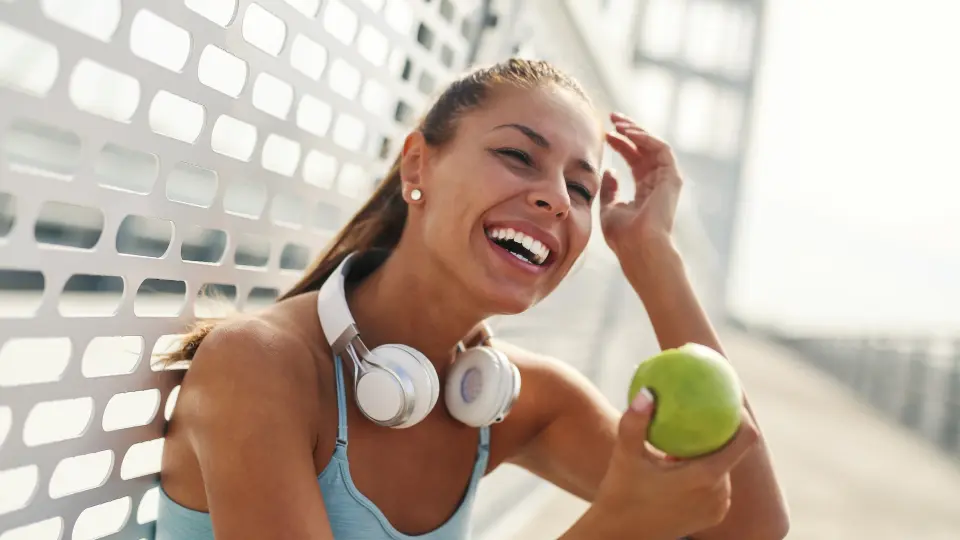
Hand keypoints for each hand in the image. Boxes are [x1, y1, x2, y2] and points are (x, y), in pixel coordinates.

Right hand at [592, 390, 758, 539]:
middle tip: (702, 407)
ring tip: (686, 434)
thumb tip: (648, 392)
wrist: (618, 536)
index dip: (742, 416)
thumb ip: (635, 422)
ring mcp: (718, 507)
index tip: (728, 397)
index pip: (745, 440)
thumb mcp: (625, 455)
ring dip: (708, 451)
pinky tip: (680, 459)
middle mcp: (719, 494)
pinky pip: (717, 483)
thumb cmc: (619, 494)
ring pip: (723, 466)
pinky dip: (704, 469)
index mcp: (706, 476)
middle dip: (719, 431)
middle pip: (732, 451)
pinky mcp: (713, 515)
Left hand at [599, 112, 682, 254]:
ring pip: (654, 145)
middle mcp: (658, 183)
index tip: (605, 134)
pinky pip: (661, 149)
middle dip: (629, 131)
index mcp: (645, 190)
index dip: (621, 144)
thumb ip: (610, 189)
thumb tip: (610, 170)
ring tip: (618, 122)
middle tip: (612, 117)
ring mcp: (667, 180)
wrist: (639, 248)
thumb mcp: (609, 208)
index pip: (634, 159)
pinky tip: (629, 132)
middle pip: (645, 149)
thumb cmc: (623, 236)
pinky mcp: (672, 177)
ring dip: (636, 131)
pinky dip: (645, 138)